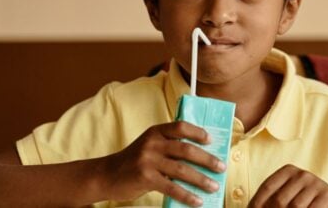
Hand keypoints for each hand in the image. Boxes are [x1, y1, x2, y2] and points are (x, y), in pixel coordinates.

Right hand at [99, 121, 225, 206]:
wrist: (106, 175)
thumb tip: (200, 159)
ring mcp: (148, 160)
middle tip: (221, 167)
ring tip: (214, 186)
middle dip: (207, 159)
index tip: (211, 140)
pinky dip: (187, 195)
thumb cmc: (133, 162)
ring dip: (201, 179)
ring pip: (182, 169)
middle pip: (186, 149)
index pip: (181, 127)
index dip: (198, 132)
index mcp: (155, 132)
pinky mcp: (145, 177)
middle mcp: (152, 143)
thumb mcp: (149, 147)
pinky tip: (197, 200)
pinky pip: (172, 187)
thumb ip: (168, 147)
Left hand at [248, 164, 327, 207]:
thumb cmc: (303, 202)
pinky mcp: (326, 196)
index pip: (267, 188)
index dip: (257, 203)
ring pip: (294, 207)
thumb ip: (270, 200)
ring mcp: (315, 184)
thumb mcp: (287, 196)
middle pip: (279, 200)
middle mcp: (302, 174)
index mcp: (288, 171)